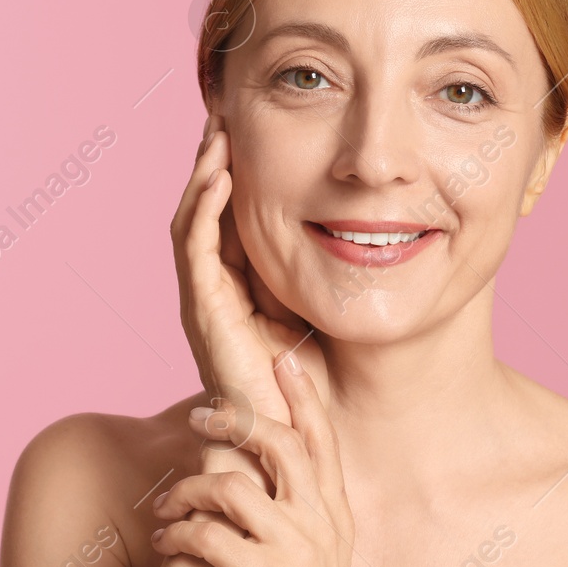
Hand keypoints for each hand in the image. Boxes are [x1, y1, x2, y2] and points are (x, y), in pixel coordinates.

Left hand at [152, 349, 357, 566]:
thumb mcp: (323, 557)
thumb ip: (304, 513)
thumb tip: (268, 475)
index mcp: (334, 513)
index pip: (321, 438)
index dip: (302, 395)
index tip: (281, 359)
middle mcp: (319, 523)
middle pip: (279, 444)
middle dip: (237, 419)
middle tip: (202, 412)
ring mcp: (293, 551)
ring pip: (232, 487)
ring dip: (189, 486)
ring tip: (166, 502)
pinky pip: (209, 537)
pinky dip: (179, 533)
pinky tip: (166, 542)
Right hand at [171, 114, 328, 464]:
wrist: (286, 454)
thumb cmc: (314, 397)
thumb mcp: (327, 320)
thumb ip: (333, 282)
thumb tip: (374, 233)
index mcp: (240, 293)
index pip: (230, 218)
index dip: (236, 171)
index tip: (253, 128)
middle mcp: (215, 294)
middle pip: (205, 211)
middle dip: (213, 160)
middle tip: (225, 112)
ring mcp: (205, 304)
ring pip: (193, 222)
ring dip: (205, 173)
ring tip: (218, 130)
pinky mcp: (204, 316)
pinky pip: (196, 249)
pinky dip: (206, 209)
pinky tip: (222, 176)